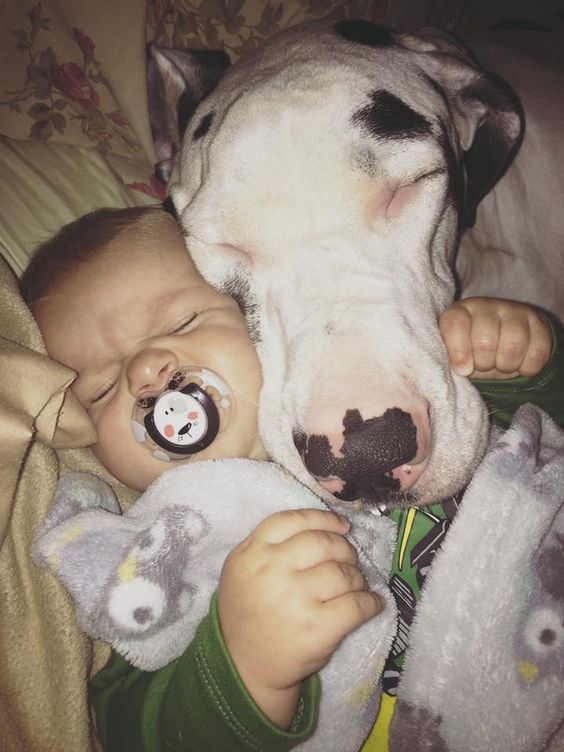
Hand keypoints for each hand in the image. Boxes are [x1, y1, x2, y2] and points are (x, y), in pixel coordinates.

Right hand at [217, 508, 383, 728]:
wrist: (243, 666)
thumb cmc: (249, 610)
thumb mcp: (243, 567)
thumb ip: (270, 543)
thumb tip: (326, 526)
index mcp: (253, 553)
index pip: (293, 520)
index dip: (324, 518)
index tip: (342, 526)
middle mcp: (273, 571)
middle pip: (323, 542)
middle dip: (344, 548)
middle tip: (348, 560)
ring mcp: (296, 600)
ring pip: (343, 572)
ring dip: (357, 576)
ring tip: (355, 585)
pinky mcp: (317, 629)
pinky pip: (357, 604)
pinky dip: (371, 602)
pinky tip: (371, 604)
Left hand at [439, 297, 551, 379]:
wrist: (501, 344)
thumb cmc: (470, 351)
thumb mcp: (453, 355)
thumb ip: (447, 359)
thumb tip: (458, 369)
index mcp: (459, 312)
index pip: (455, 325)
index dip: (458, 351)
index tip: (462, 370)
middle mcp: (486, 306)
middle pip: (485, 341)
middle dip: (484, 363)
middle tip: (483, 366)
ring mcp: (513, 311)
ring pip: (513, 346)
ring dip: (506, 366)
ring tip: (501, 366)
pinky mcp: (538, 323)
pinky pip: (537, 351)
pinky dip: (528, 367)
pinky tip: (521, 366)